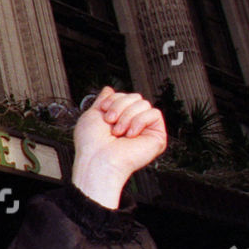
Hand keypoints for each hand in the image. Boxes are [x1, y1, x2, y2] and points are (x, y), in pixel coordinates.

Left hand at [71, 87, 166, 208]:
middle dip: (119, 106)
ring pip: (144, 103)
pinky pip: (154, 113)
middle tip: (110, 122)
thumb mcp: (92, 114)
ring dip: (127, 116)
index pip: (125, 95)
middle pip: (135, 97)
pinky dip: (139, 121)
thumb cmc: (91, 143)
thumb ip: (103, 101)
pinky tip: (130, 135)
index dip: (114, 99)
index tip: (103, 110)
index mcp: (119, 118)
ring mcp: (145, 130)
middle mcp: (133, 123)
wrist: (97, 159)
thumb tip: (109, 89)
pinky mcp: (156, 136)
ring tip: (118, 132)